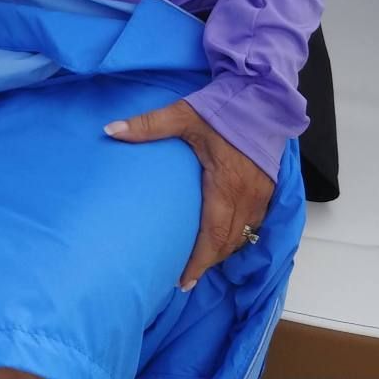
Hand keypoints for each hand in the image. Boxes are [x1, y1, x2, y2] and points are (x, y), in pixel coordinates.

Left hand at [104, 100, 274, 290]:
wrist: (263, 96)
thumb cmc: (224, 108)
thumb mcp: (182, 114)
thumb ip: (147, 125)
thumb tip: (110, 130)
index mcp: (226, 185)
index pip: (213, 236)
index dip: (199, 262)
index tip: (183, 281)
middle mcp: (248, 197)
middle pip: (228, 242)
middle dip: (207, 263)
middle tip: (185, 280)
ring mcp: (262, 195)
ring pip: (243, 235)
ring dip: (223, 251)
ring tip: (200, 263)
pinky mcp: (268, 188)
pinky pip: (254, 223)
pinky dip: (238, 236)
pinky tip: (223, 238)